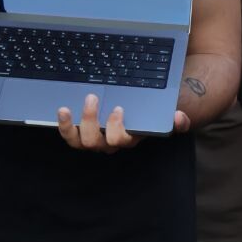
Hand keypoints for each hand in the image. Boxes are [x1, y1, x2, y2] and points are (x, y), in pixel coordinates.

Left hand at [57, 94, 188, 153]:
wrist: (136, 108)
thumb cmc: (149, 111)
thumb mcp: (164, 113)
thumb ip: (177, 118)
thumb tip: (180, 117)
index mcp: (129, 138)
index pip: (122, 140)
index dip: (117, 128)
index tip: (118, 108)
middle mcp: (109, 142)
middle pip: (96, 142)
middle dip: (92, 121)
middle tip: (92, 98)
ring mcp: (93, 138)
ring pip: (79, 143)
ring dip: (70, 127)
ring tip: (65, 108)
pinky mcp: (80, 132)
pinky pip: (69, 135)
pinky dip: (64, 125)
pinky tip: (61, 110)